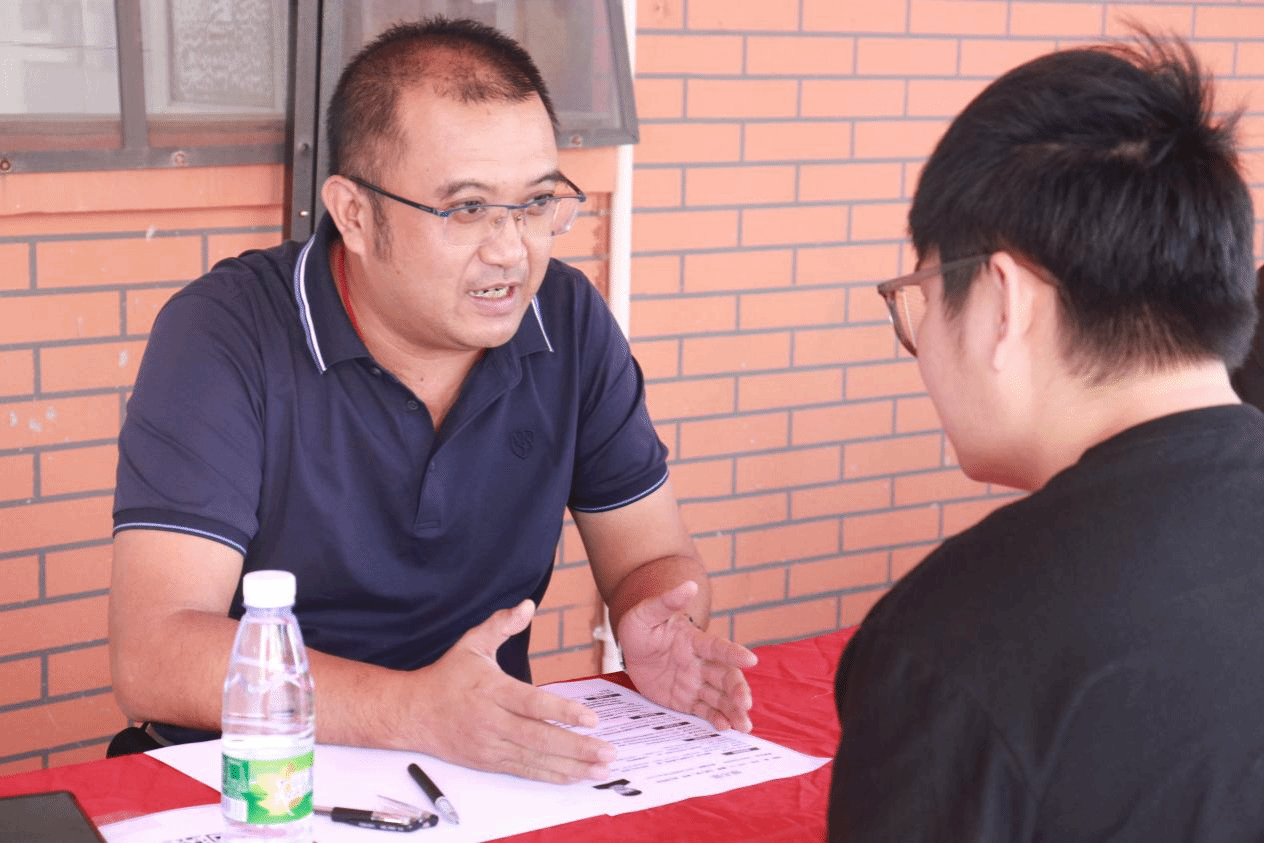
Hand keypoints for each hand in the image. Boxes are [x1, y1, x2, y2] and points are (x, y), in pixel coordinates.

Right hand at [402, 600, 616, 783]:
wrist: (412, 714)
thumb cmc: (446, 676)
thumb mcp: (471, 643)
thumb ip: (501, 624)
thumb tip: (527, 605)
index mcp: (491, 690)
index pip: (532, 703)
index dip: (562, 711)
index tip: (591, 719)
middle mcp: (491, 721)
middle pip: (539, 737)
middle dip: (576, 747)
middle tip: (607, 752)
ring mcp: (489, 745)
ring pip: (535, 759)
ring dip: (570, 767)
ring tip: (601, 769)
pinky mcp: (488, 762)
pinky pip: (524, 770)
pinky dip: (550, 776)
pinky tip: (574, 777)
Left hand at [617, 581, 757, 732]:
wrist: (631, 649)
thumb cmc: (641, 626)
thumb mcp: (646, 613)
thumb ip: (667, 601)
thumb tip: (690, 585)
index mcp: (694, 641)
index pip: (717, 647)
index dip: (734, 653)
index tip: (751, 660)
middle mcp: (700, 663)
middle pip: (725, 677)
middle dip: (738, 691)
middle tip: (746, 705)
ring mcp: (695, 682)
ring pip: (720, 697)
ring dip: (734, 710)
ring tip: (744, 726)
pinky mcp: (686, 700)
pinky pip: (704, 710)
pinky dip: (716, 719)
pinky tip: (725, 728)